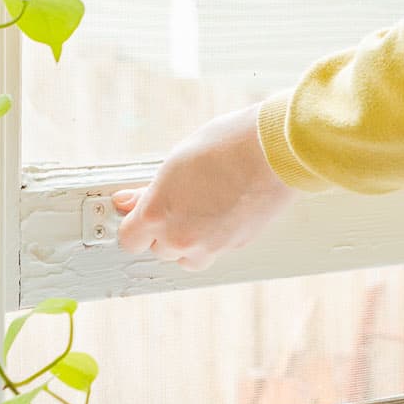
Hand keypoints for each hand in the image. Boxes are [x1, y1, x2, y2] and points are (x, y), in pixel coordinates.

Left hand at [114, 103, 298, 271]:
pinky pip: (217, 250)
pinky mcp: (237, 245)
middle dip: (165, 231)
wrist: (275, 150)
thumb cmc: (226, 145)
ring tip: (204, 212)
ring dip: (190, 243)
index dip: (136, 225)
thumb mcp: (176, 162)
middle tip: (182, 202)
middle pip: (159, 250)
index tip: (142, 214)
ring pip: (189, 258)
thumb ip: (151, 191)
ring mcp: (211, 245)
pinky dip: (217, 237)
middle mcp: (181, 237)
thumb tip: (127, 202)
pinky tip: (226, 209)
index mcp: (158, 213)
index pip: (130, 239)